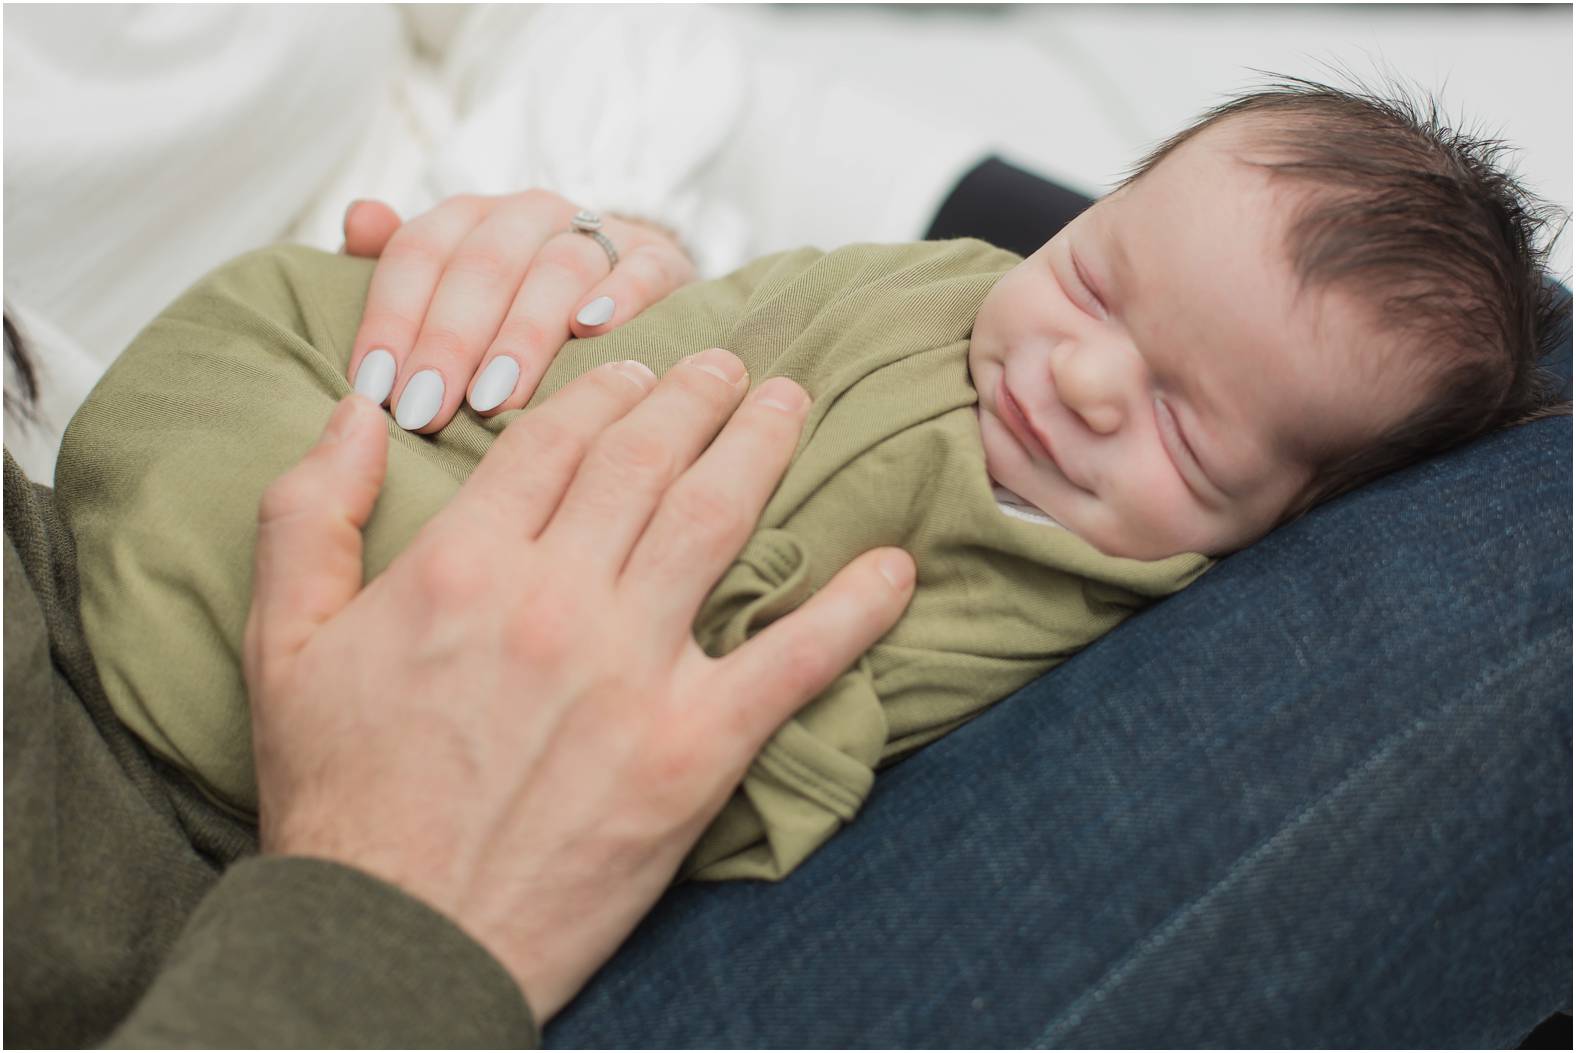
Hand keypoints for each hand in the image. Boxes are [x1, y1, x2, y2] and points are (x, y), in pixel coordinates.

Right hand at [242, 350, 915, 1023]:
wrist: (395, 938)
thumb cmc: (342, 798)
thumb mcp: (284, 643)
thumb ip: (308, 514)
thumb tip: (353, 412)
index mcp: (460, 565)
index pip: (554, 438)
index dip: (606, 389)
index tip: (638, 372)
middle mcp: (555, 601)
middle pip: (646, 459)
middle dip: (698, 394)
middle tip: (734, 366)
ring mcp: (633, 673)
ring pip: (717, 520)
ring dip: (763, 447)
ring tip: (793, 405)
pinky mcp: (694, 751)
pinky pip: (794, 659)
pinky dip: (854, 609)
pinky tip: (894, 567)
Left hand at [342, 190, 696, 433]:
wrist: (626, 289)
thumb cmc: (518, 311)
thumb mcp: (448, 288)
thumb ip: (397, 265)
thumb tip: (360, 219)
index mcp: (470, 217)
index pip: (419, 253)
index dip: (392, 320)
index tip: (375, 392)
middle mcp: (531, 214)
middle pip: (484, 264)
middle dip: (449, 341)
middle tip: (425, 411)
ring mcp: (600, 233)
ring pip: (557, 269)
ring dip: (522, 333)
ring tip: (495, 397)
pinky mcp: (661, 261)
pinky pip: (642, 269)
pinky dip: (620, 294)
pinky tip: (593, 330)